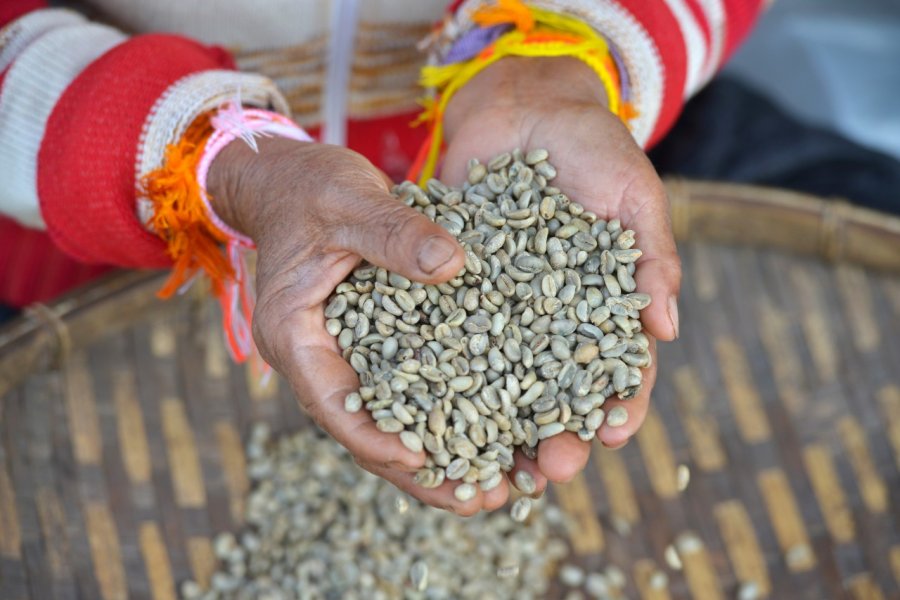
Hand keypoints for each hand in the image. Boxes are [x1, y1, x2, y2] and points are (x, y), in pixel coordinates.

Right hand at [209, 140, 512, 513]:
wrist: (285, 179)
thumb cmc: (306, 187)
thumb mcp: (349, 201)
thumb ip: (396, 233)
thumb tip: (452, 264)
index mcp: (294, 333)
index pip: (333, 403)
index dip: (377, 438)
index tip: (426, 462)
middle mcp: (316, 357)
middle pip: (365, 431)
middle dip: (420, 472)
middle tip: (480, 500)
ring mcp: (341, 354)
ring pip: (387, 420)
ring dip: (436, 455)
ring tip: (493, 486)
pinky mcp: (368, 343)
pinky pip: (403, 388)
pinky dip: (439, 413)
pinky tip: (487, 430)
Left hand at [442, 57, 681, 492]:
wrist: (526, 103)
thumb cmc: (594, 146)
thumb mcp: (635, 196)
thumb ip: (652, 259)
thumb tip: (668, 328)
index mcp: (604, 304)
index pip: (619, 368)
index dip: (619, 404)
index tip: (612, 433)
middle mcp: (553, 316)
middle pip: (557, 390)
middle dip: (557, 433)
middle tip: (550, 468)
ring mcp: (505, 306)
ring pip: (504, 377)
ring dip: (501, 423)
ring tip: (495, 462)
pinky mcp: (458, 287)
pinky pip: (452, 333)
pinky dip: (446, 372)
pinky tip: (434, 407)